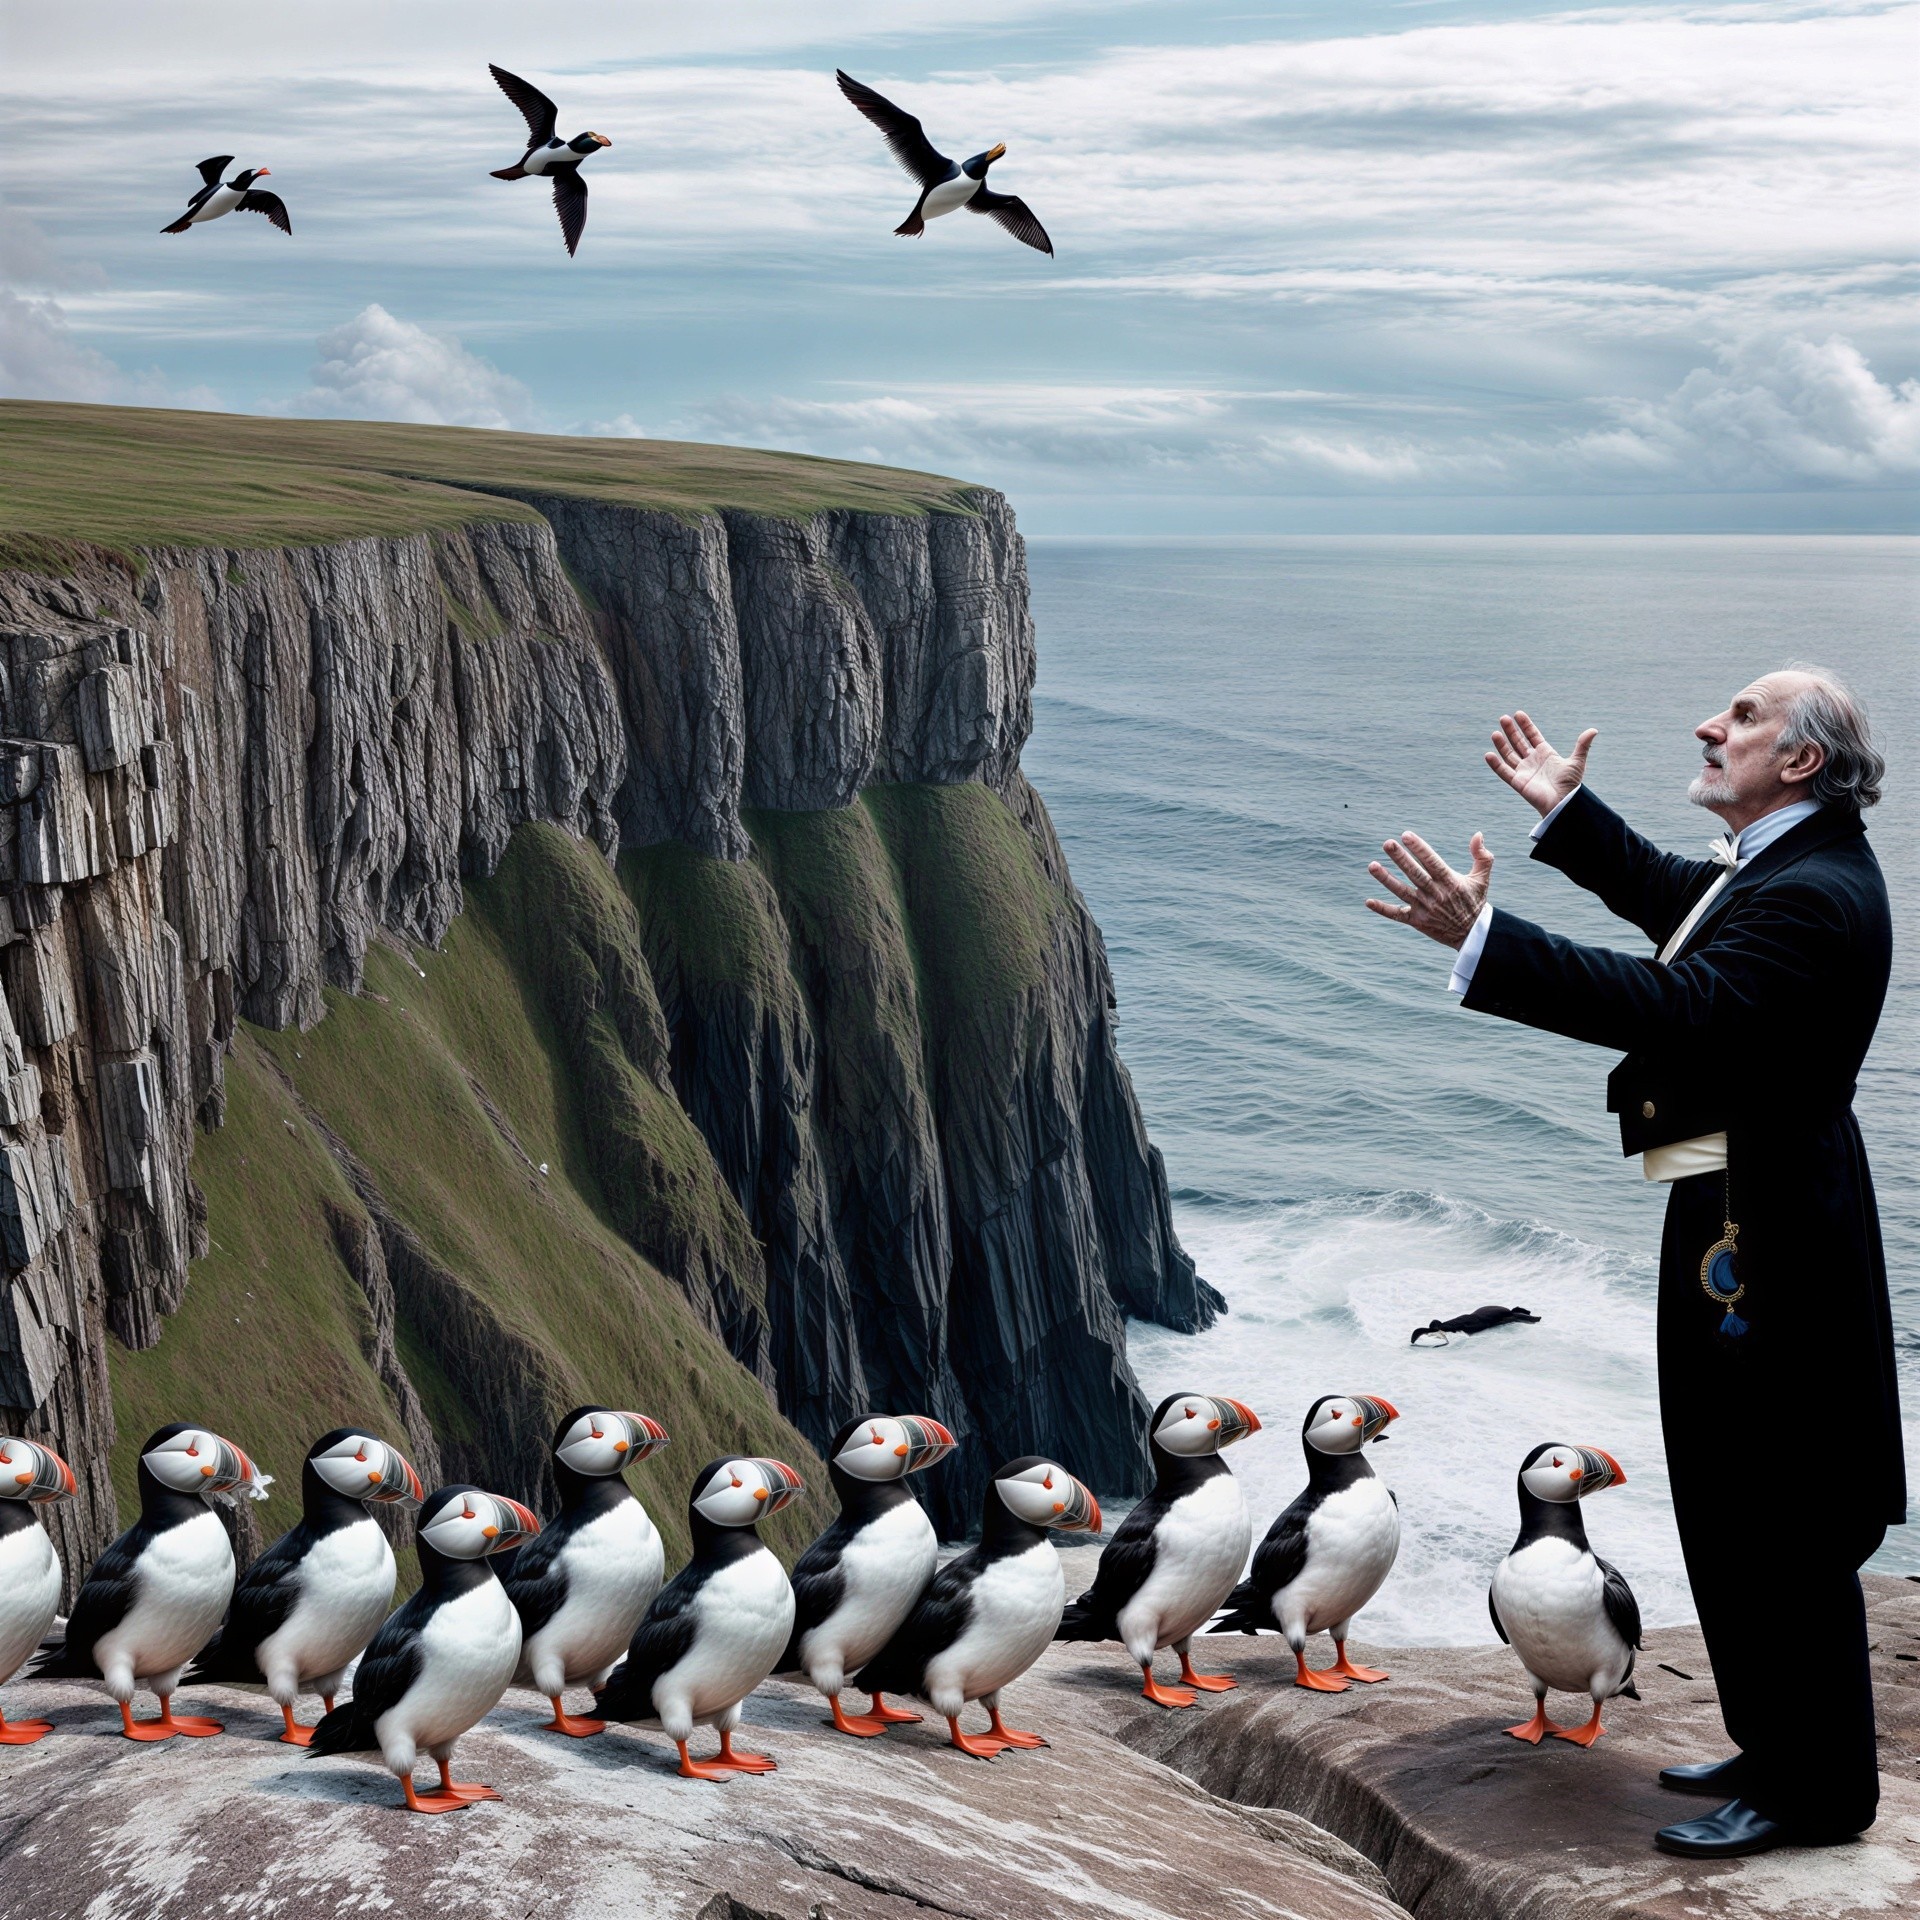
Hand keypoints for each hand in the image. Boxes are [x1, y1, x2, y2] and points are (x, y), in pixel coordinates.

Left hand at [1366, 832, 1492, 948]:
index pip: (1432, 862)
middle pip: (1415, 873)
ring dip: (1386, 879)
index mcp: (1450, 882)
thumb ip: (1482, 856)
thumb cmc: (1475, 902)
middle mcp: (1436, 894)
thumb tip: (1478, 834)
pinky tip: (1368, 901)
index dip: (1419, 848)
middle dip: (1400, 858)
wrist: (1473, 934)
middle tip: (1387, 844)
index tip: (1406, 835)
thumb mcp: (1482, 878)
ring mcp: (1424, 908)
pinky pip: (1397, 915)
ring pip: (1402, 892)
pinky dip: (1383, 909)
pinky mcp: (1417, 921)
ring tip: (1372, 865)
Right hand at [1487, 711, 1595, 816]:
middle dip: (1511, 731)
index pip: (1532, 736)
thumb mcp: (1577, 762)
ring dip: (1501, 744)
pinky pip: (1504, 772)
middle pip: (1518, 743)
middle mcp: (1532, 761)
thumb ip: (1582, 745)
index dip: (1525, 725)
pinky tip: (1489, 755)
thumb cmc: (1571, 784)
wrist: (1564, 802)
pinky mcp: (1518, 782)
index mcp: (1545, 754)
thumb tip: (1594, 730)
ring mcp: (1524, 771)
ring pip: (1509, 755)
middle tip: (1503, 718)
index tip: (1518, 714)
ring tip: (1495, 733)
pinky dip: (1496, 764)